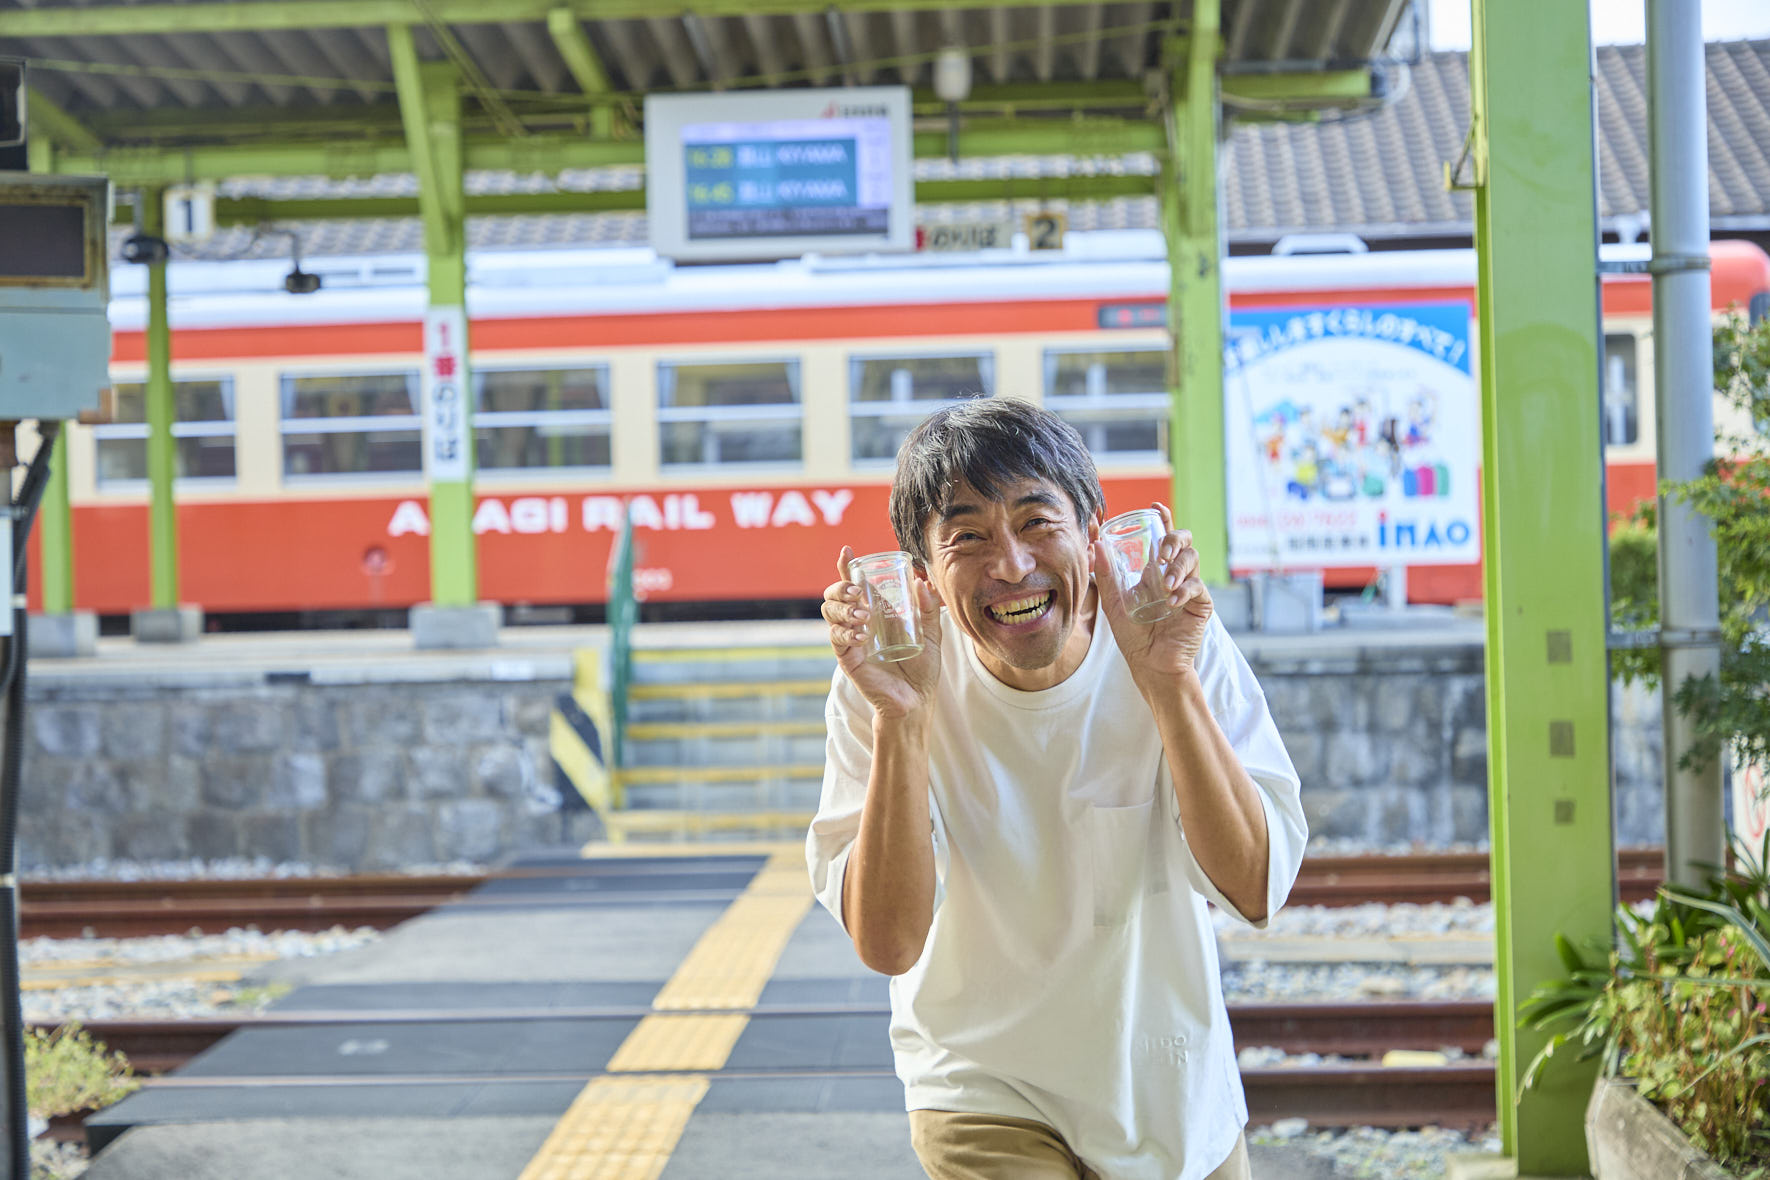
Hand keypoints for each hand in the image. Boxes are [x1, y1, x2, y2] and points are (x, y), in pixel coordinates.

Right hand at [821, 546, 943, 720]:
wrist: (916, 699)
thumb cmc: (921, 668)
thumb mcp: (931, 635)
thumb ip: (930, 610)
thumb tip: (922, 582)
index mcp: (874, 612)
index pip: (855, 585)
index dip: (847, 567)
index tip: (847, 552)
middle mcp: (857, 623)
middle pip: (833, 596)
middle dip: (840, 587)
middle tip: (858, 592)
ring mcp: (850, 640)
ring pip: (830, 613)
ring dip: (843, 608)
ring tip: (863, 614)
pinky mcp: (848, 659)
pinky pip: (837, 640)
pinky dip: (847, 633)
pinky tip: (862, 634)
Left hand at [1092, 503, 1212, 687]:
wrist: (1149, 664)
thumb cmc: (1133, 636)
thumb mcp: (1113, 603)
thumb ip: (1106, 576)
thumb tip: (1095, 544)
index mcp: (1155, 571)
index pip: (1163, 537)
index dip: (1163, 519)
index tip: (1155, 506)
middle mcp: (1174, 575)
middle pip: (1184, 541)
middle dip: (1175, 539)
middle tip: (1162, 552)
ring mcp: (1189, 589)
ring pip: (1193, 559)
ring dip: (1178, 567)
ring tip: (1165, 584)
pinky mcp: (1201, 605)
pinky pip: (1198, 587)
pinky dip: (1185, 590)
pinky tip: (1172, 600)